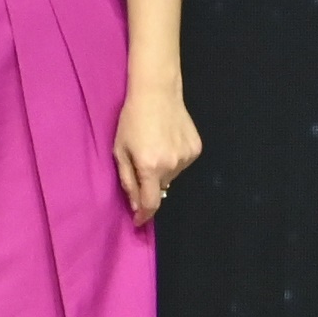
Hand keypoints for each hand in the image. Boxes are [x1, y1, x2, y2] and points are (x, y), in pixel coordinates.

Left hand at [113, 80, 198, 224]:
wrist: (157, 94)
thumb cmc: (131, 120)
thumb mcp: (120, 150)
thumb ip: (128, 180)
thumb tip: (137, 206)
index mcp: (150, 167)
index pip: (151, 202)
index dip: (145, 215)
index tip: (138, 222)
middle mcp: (172, 165)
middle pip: (161, 187)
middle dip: (150, 183)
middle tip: (141, 162)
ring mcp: (187, 157)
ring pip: (172, 176)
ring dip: (162, 170)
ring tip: (154, 147)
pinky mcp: (196, 149)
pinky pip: (182, 163)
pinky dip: (174, 159)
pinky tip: (167, 142)